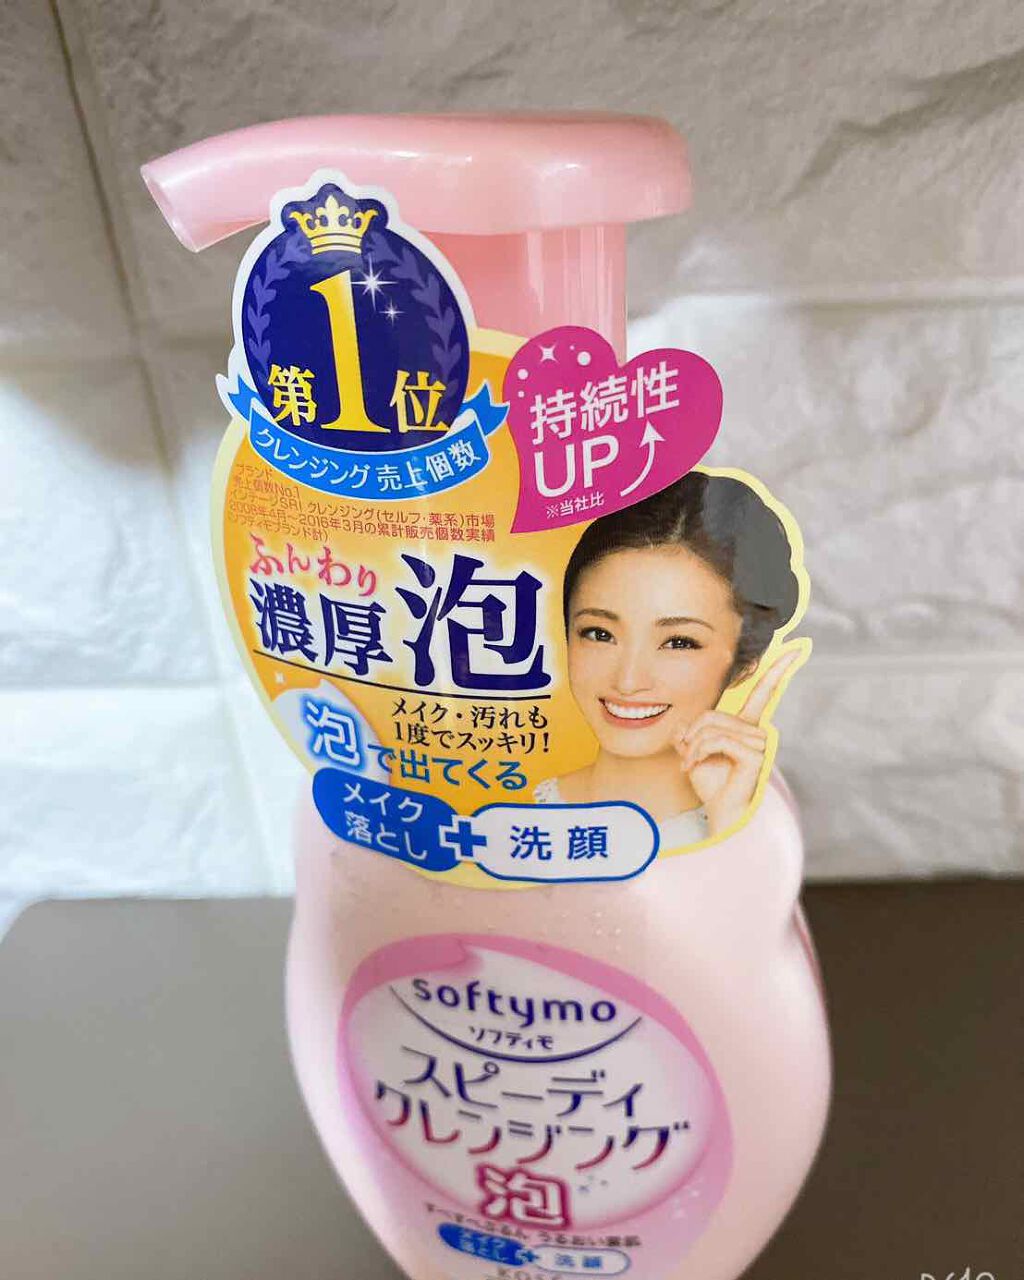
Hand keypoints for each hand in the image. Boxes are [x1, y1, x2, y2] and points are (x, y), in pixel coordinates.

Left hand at [675, 648, 801, 835]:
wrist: (718, 812)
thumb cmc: (711, 783)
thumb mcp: (693, 751)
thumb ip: (690, 731)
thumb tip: (684, 722)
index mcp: (747, 726)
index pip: (765, 691)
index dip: (779, 668)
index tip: (799, 646)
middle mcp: (758, 732)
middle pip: (714, 714)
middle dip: (693, 733)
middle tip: (684, 755)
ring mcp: (760, 744)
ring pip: (713, 727)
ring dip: (694, 746)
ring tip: (689, 764)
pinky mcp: (755, 755)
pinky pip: (718, 740)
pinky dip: (698, 751)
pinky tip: (693, 766)